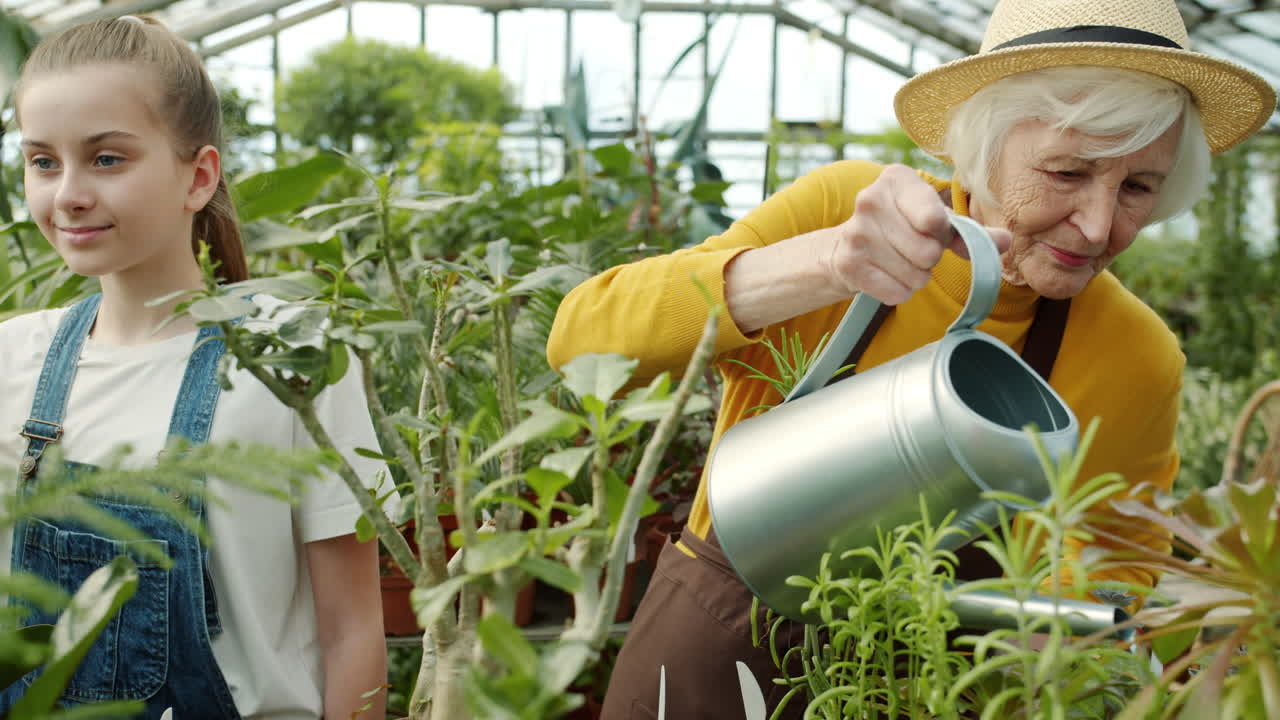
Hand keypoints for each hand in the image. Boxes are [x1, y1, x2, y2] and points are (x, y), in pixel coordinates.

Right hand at [827, 164, 1011, 304]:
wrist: (845, 246)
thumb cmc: (901, 227)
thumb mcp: (934, 221)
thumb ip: (971, 231)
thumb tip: (1006, 241)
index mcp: (896, 179)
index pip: (935, 218)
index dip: (942, 233)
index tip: (931, 228)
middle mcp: (870, 200)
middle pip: (928, 252)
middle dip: (929, 259)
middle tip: (913, 249)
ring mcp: (855, 233)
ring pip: (915, 276)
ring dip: (915, 277)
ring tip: (899, 262)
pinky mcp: (847, 264)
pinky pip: (896, 293)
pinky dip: (898, 291)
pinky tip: (885, 275)